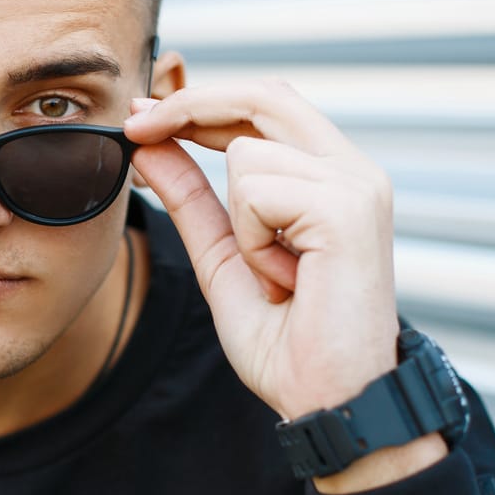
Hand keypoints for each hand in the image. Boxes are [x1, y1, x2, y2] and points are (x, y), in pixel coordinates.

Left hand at [123, 81, 444, 492]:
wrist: (328, 399)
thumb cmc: (288, 341)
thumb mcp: (225, 255)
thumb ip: (190, 197)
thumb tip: (149, 143)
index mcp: (334, 176)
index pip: (266, 104)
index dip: (201, 103)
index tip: (143, 114)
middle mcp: (354, 170)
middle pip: (263, 95)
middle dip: (191, 107)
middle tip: (137, 126)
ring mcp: (356, 184)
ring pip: (245, 152)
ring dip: (238, 222)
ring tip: (275, 273)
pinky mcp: (347, 206)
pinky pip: (256, 192)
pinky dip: (253, 241)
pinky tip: (286, 278)